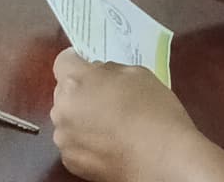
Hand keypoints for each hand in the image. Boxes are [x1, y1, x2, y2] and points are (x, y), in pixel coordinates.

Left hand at [51, 50, 214, 181]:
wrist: (162, 161)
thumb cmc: (154, 112)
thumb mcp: (138, 74)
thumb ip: (111, 71)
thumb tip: (100, 75)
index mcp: (76, 82)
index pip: (63, 61)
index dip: (78, 61)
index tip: (91, 67)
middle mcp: (61, 109)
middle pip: (64, 92)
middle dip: (82, 92)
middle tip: (108, 99)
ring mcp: (64, 139)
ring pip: (68, 119)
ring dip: (82, 118)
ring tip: (111, 126)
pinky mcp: (70, 162)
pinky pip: (74, 143)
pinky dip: (86, 141)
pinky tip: (110, 144)